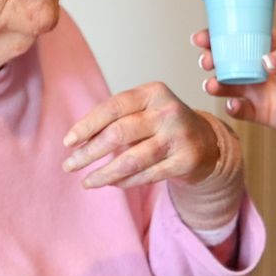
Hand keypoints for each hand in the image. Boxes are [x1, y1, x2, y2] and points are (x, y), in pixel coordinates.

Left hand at [63, 82, 237, 189]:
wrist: (207, 143)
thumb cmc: (164, 125)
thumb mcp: (145, 111)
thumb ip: (116, 120)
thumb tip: (77, 141)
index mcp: (153, 92)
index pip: (113, 106)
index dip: (87, 125)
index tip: (68, 141)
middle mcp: (168, 111)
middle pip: (118, 133)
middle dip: (89, 152)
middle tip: (69, 165)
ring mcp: (178, 136)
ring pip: (131, 160)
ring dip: (103, 174)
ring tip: (86, 182)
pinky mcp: (185, 161)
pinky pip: (146, 176)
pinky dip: (124, 182)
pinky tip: (112, 183)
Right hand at [192, 29, 275, 135]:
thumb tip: (266, 61)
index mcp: (265, 47)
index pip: (236, 38)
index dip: (215, 37)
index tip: (202, 38)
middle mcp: (256, 68)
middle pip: (224, 62)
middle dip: (210, 60)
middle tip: (207, 61)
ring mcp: (257, 90)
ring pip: (227, 87)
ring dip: (215, 85)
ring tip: (213, 84)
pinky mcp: (260, 112)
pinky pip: (240, 111)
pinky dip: (232, 108)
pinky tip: (233, 104)